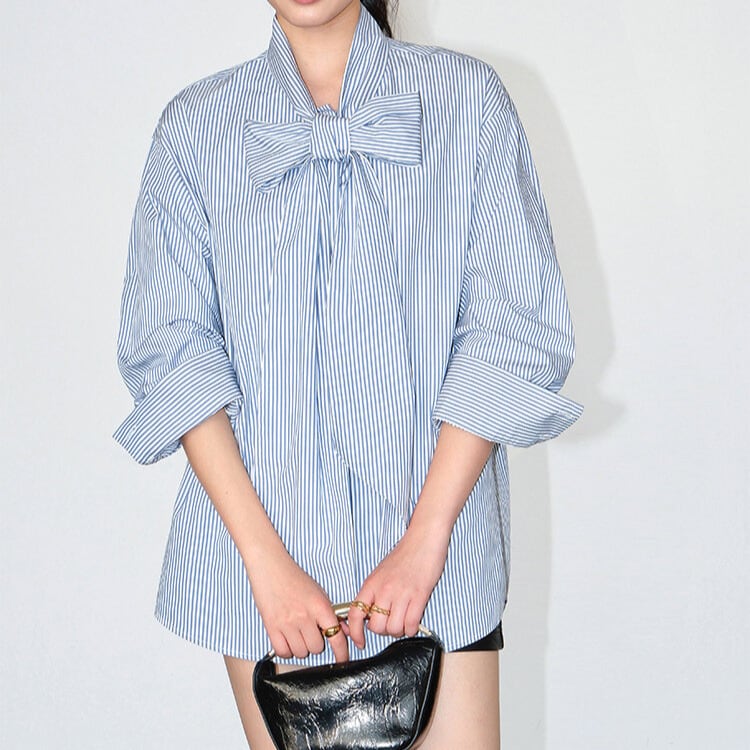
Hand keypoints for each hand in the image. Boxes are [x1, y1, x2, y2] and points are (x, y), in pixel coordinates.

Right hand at [245, 545, 348, 661]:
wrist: (270, 567)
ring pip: (300, 652)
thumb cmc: (294, 577)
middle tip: (310, 631)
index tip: (342, 659)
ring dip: (301, 646)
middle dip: (316, 642)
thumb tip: (341, 631)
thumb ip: (329, 612)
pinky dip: (286, 649)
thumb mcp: (318, 592)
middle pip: (316, 648)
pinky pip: (283, 652)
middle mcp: (304, 616)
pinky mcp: (271, 627)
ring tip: (297, 632)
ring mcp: (287, 623)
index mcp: (320, 606)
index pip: (336, 636)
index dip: (341, 652)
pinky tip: (287, 638)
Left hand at [346, 519, 450, 649]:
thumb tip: (367, 614)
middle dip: (383, 630)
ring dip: (399, 630)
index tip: (359, 641)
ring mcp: (402, 593)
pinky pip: (411, 625)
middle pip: (376, 626)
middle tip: (390, 622)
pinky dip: (412, 628)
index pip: (355, 613)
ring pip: (393, 629)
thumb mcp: (380, 573)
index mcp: (371, 583)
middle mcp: (384, 590)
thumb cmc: (404, 555)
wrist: (423, 539)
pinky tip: (413, 621)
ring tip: (403, 620)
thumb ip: (373, 593)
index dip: (354, 632)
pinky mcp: (419, 596)